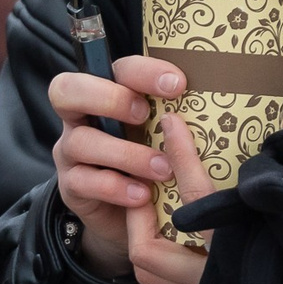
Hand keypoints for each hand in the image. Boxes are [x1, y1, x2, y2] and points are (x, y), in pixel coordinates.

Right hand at [48, 55, 181, 280]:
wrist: (130, 215)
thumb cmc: (149, 159)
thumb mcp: (161, 133)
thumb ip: (172, 113)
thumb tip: (215, 92)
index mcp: (105, 92)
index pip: (114, 68)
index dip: (142, 72)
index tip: (177, 85)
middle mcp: (80, 116)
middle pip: (67, 90)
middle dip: (110, 99)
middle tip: (145, 115)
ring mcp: (70, 151)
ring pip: (82, 141)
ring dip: (125, 153)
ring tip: (161, 169)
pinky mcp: (70, 186)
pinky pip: (83, 181)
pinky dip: (116, 187)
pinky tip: (142, 195)